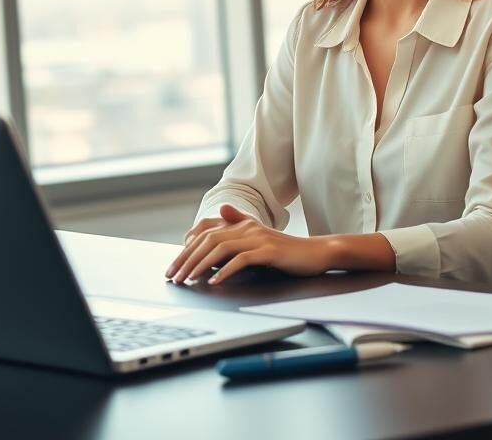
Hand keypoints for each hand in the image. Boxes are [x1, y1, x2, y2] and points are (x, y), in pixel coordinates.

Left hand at [165, 204, 335, 284]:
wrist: (317, 253)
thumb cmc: (286, 250)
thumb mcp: (259, 236)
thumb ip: (240, 223)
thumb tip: (221, 210)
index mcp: (242, 225)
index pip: (206, 234)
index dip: (187, 250)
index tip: (174, 267)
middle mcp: (247, 228)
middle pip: (208, 241)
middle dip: (187, 259)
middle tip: (174, 277)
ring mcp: (258, 238)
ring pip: (221, 249)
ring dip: (200, 266)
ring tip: (188, 280)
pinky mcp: (269, 252)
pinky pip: (242, 259)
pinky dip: (226, 270)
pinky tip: (215, 281)